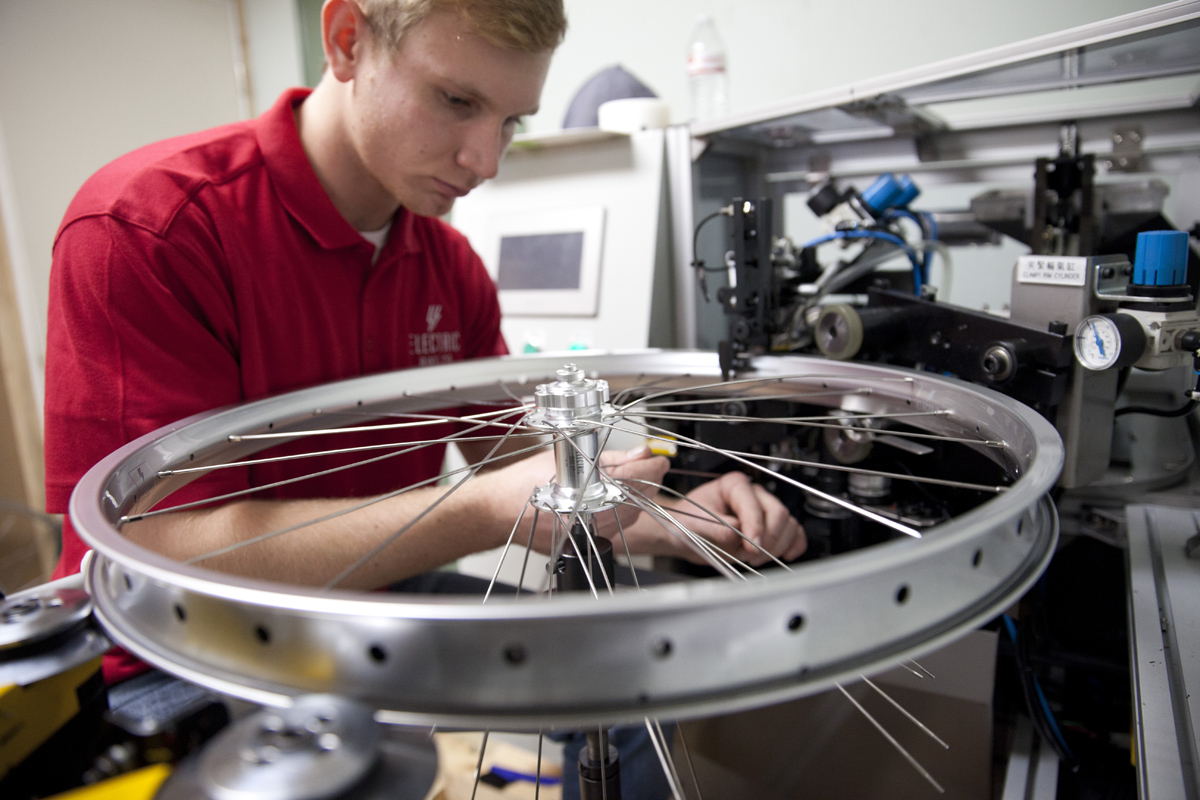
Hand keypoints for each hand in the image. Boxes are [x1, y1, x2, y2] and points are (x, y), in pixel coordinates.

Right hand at [468, 445, 668, 553]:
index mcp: (587, 493)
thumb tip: (640, 454)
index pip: (635, 479)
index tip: (659, 460)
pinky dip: (619, 513)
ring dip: (636, 498)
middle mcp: (589, 518)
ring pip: (628, 517)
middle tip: (649, 467)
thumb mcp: (565, 458)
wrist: (495, 511)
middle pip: (637, 501)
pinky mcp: (583, 543)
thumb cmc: (520, 484)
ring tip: (633, 481)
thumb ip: (610, 458)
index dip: (652, 468)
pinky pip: (613, 528)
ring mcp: (587, 534)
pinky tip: (614, 500)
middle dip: (647, 482)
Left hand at [635, 471, 805, 566]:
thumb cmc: (689, 522)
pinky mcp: (771, 526)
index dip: (755, 528)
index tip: (751, 547)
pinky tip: (785, 556)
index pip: (755, 505)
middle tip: (749, 555)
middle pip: (779, 514)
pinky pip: (794, 533)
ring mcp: (765, 509)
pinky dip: (793, 545)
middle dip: (767, 539)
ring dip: (776, 547)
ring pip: (789, 525)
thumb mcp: (695, 524)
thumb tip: (734, 533)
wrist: (688, 533)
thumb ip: (715, 528)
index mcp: (734, 485)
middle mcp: (753, 494)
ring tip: (752, 557)